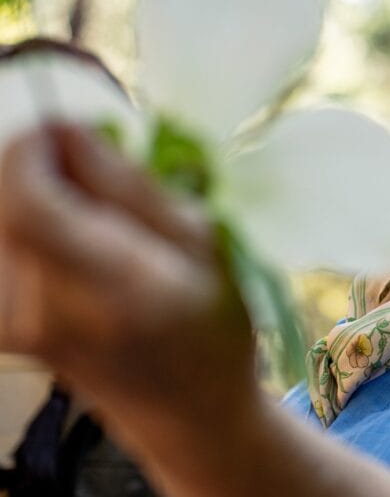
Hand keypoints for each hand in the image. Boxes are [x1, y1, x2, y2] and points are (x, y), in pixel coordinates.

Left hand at [0, 125, 258, 461]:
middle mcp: (40, 311)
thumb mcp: (205, 246)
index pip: (26, 201)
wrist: (189, 415)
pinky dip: (29, 223)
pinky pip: (2, 246)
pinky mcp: (0, 326)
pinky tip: (75, 234)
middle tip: (92, 162)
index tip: (69, 125)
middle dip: (36, 164)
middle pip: (2, 202)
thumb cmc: (216, 327)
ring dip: (34, 194)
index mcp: (108, 288)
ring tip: (92, 207)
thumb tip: (69, 130)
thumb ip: (133, 190)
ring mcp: (10, 324)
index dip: (32, 147)